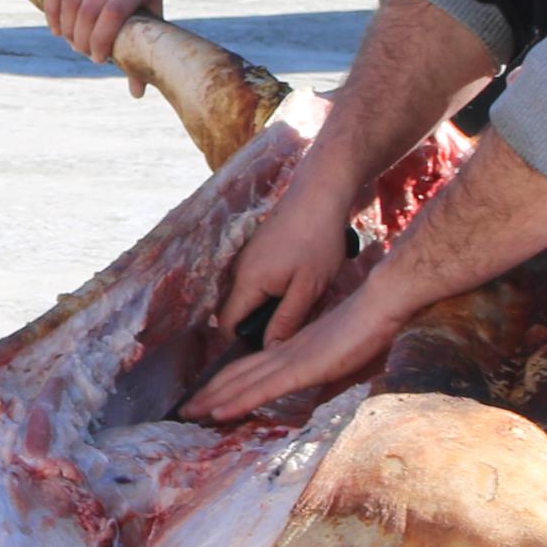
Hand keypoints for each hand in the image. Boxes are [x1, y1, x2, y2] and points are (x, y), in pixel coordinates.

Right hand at [42, 0, 163, 65]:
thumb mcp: (146, 19)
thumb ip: (141, 52)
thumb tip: (137, 93)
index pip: (114, 14)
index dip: (100, 40)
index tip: (98, 59)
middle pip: (89, 10)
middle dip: (81, 38)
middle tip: (83, 51)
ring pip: (70, 1)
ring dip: (66, 29)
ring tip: (72, 42)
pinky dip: (52, 12)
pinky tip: (56, 29)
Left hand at [187, 257, 400, 419]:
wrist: (379, 305)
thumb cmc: (368, 331)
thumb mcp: (342, 361)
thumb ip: (326, 376)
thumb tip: (316, 394)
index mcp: (291, 350)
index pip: (250, 368)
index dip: (226, 382)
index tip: (207, 396)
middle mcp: (283, 353)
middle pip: (237, 374)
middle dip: (209, 393)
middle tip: (184, 410)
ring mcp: (289, 360)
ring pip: (242, 382)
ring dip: (213, 400)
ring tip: (188, 413)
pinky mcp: (301, 369)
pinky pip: (263, 389)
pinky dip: (238, 401)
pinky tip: (218, 413)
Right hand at [213, 169, 357, 358]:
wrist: (319, 195)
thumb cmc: (317, 241)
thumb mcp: (308, 288)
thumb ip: (286, 321)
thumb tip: (269, 350)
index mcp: (248, 283)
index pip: (227, 325)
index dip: (242, 343)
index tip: (268, 351)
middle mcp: (239, 271)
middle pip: (238, 312)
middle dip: (260, 325)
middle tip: (293, 328)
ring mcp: (247, 258)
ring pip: (251, 296)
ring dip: (270, 307)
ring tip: (302, 305)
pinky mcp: (258, 250)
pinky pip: (258, 281)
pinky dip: (274, 290)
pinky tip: (300, 285)